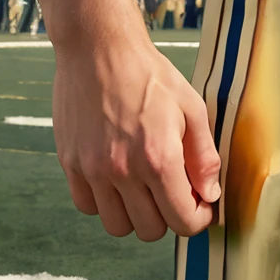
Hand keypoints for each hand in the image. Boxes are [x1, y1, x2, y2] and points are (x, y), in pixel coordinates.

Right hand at [53, 35, 220, 241]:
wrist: (98, 48)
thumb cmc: (149, 73)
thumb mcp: (191, 106)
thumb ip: (204, 156)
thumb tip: (210, 195)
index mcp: (159, 158)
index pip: (182, 221)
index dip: (198, 218)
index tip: (200, 204)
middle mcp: (123, 172)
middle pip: (150, 231)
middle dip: (168, 216)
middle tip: (172, 189)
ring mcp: (92, 170)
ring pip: (117, 226)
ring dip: (135, 214)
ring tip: (143, 185)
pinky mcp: (70, 164)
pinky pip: (88, 207)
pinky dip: (104, 202)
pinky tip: (116, 177)